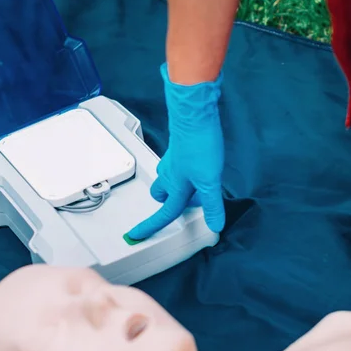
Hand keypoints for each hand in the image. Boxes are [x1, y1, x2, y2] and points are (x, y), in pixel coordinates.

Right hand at [127, 64, 224, 240]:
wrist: (194, 114)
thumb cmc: (199, 146)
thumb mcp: (210, 181)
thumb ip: (212, 205)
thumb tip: (214, 225)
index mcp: (175, 187)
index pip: (164, 214)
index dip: (150, 227)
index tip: (136, 235)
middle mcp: (170, 174)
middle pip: (162, 194)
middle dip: (167, 202)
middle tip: (181, 206)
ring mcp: (173, 160)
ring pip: (167, 178)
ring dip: (175, 186)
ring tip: (194, 188)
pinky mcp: (180, 149)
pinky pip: (176, 165)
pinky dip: (183, 171)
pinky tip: (198, 167)